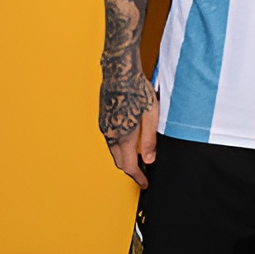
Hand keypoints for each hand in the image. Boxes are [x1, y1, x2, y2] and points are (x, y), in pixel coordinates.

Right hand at [99, 73, 157, 187]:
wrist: (119, 73)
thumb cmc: (138, 90)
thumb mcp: (151, 116)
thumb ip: (149, 140)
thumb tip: (149, 160)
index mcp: (124, 136)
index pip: (129, 166)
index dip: (138, 177)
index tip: (145, 182)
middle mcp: (111, 134)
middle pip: (119, 162)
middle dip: (131, 171)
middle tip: (143, 174)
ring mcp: (105, 127)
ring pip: (113, 152)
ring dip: (124, 159)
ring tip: (139, 160)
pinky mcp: (103, 120)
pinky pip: (110, 141)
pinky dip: (119, 148)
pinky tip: (129, 143)